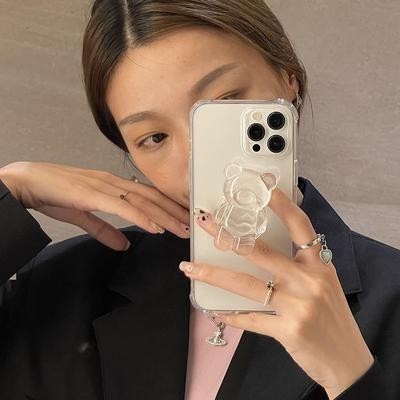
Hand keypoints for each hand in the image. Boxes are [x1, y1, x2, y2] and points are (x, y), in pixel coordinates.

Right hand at [0, 162, 189, 249]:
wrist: (27, 181)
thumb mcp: (85, 215)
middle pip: (151, 198)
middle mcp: (113, 183)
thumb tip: (123, 245)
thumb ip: (104, 230)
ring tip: (181, 229)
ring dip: (164, 216)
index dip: (168, 207)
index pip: (148, 196)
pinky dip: (140, 217)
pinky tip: (154, 227)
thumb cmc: (55, 193)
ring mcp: (104, 187)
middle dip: (173, 213)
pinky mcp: (92, 194)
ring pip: (142, 202)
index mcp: (113, 185)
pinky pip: (121, 207)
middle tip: (192, 226)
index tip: (183, 218)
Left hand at [179, 187, 372, 398]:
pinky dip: (231, 316)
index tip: (264, 186)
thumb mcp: (325, 283)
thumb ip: (301, 264)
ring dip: (213, 274)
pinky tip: (215, 311)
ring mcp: (297, 305)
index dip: (281, 203)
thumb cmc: (333, 317)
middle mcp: (308, 280)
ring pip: (246, 285)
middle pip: (260, 251)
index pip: (299, 225)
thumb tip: (265, 248)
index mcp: (319, 265)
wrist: (348, 359)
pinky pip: (250, 319)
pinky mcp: (287, 330)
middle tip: (205, 223)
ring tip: (189, 268)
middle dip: (228, 235)